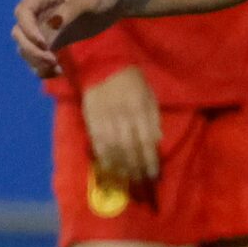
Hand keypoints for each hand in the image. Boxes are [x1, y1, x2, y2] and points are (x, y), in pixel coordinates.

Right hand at [13, 0, 122, 77]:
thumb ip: (68, 12)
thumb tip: (49, 30)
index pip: (23, 13)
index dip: (29, 30)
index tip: (45, 45)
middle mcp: (39, 9)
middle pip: (20, 33)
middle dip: (32, 49)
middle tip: (52, 61)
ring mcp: (44, 25)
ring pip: (27, 47)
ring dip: (37, 61)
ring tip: (57, 69)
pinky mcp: (53, 39)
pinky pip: (39, 56)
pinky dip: (43, 67)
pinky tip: (59, 72)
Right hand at [78, 65, 162, 185]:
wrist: (103, 64)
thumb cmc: (131, 80)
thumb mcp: (149, 95)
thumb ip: (153, 117)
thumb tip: (156, 140)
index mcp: (140, 110)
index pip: (146, 142)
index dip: (150, 160)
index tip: (153, 175)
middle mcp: (123, 117)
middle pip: (130, 149)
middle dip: (136, 168)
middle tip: (140, 182)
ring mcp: (106, 119)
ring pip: (113, 148)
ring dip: (119, 166)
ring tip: (125, 178)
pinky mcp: (91, 119)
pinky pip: (97, 141)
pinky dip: (102, 156)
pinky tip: (108, 166)